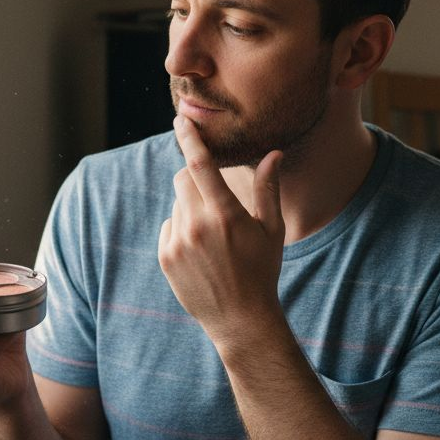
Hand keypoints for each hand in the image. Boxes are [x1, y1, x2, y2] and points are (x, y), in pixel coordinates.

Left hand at [158, 115, 285, 344]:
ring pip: (177, 204)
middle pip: (182, 180)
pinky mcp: (165, 257)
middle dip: (194, 179)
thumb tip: (274, 153)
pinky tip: (201, 251)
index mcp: (226, 214)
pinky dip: (181, 229)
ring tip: (213, 236)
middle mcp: (198, 226)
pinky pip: (169, 227)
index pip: (200, 165)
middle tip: (214, 199)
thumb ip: (268, 188)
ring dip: (191, 208)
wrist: (241, 319)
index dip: (189, 139)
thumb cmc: (262, 270)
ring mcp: (178, 242)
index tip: (180, 120)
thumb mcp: (272, 229)